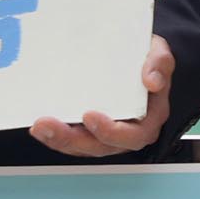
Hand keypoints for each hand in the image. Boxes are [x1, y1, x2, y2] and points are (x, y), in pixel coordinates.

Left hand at [32, 35, 175, 156]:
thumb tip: (152, 81)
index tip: (90, 116)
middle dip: (73, 139)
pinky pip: (72, 138)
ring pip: (83, 145)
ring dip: (59, 139)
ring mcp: (106, 132)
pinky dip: (56, 134)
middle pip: (102, 146)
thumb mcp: (159, 52)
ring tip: (39, 126)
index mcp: (149, 117)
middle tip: (50, 124)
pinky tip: (40, 125)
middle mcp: (128, 130)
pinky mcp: (89, 129)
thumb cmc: (147, 58)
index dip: (111, 132)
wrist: (134, 56)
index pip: (134, 135)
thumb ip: (159, 63)